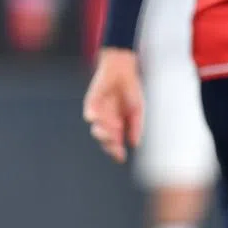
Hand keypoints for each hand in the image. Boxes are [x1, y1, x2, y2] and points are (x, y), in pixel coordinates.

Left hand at [82, 48, 143, 162]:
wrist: (122, 70)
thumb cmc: (131, 90)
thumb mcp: (137, 110)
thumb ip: (136, 127)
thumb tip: (135, 144)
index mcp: (118, 128)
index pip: (115, 145)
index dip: (117, 152)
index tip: (121, 157)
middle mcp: (107, 123)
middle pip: (105, 141)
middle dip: (109, 145)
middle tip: (115, 146)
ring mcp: (99, 114)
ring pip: (97, 130)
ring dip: (103, 134)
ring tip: (111, 132)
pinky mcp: (92, 103)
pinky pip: (90, 113)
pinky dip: (93, 117)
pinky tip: (96, 118)